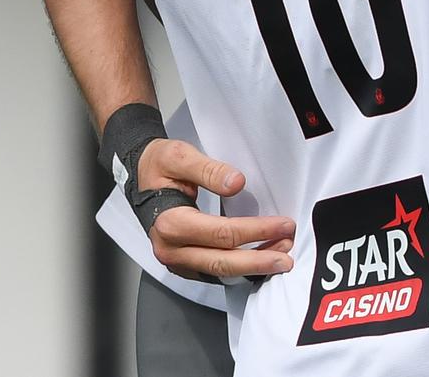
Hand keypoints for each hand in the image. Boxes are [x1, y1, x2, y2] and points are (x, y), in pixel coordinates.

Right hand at [137, 137, 295, 279]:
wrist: (140, 174)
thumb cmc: (158, 165)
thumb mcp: (179, 156)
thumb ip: (208, 169)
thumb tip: (236, 183)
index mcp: (169, 223)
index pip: (221, 233)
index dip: (255, 231)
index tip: (283, 225)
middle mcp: (170, 249)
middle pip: (222, 262)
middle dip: (258, 260)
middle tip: (288, 256)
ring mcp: (176, 261)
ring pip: (219, 272)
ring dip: (252, 267)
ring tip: (281, 258)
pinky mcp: (183, 264)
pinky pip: (214, 272)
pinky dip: (239, 269)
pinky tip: (260, 260)